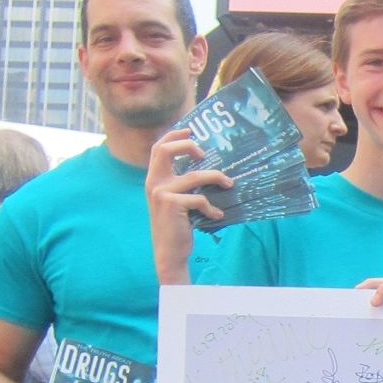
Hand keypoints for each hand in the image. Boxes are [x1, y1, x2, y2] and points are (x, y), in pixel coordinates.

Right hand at [146, 128, 231, 283]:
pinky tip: (217, 215)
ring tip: (228, 183)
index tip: (190, 130)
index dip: (173, 135)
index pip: (158, 148)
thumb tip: (208, 169)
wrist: (169, 252)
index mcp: (154, 179)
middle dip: (186, 145)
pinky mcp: (172, 205)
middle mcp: (153, 183)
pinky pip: (199, 199)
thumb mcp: (176, 202)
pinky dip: (211, 207)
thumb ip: (182, 185)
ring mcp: (161, 193)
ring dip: (216, 177)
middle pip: (165, 150)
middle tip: (204, 153)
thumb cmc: (177, 227)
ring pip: (194, 176)